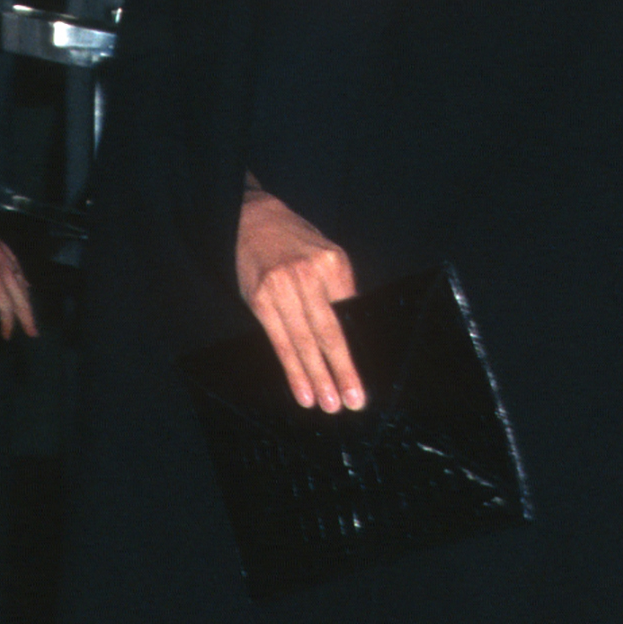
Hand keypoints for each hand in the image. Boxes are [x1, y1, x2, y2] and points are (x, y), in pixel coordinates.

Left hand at [0, 221, 37, 338]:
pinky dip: (21, 275)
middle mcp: (2, 265)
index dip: (7, 322)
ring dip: (25, 296)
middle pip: (20, 294)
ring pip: (20, 278)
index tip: (6, 336)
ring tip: (28, 308)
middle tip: (33, 331)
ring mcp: (1, 251)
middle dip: (26, 314)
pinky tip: (20, 277)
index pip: (5, 305)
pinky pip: (16, 263)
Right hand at [236, 183, 363, 410]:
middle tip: (355, 401)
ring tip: (330, 404)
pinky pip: (280, 342)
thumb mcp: (328, 256)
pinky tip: (302, 390)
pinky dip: (292, 370)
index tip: (369, 376)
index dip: (359, 350)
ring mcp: (282, 287)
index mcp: (334, 264)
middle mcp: (308, 275)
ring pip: (304, 342)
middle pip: (330, 333)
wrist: (253, 218)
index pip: (351, 316)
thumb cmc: (297, 244)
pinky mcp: (260, 299)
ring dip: (318, 378)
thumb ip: (340, 292)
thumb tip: (356, 338)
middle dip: (343, 371)